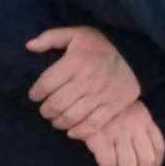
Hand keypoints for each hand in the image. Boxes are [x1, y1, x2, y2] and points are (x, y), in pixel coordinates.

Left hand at [25, 25, 139, 135]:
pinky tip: (71, 131)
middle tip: (44, 110)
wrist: (134, 53)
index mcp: (74, 62)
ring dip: (58, 122)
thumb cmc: (99, 45)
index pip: (46, 84)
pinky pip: (92, 125)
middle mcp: (86, 80)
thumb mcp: (75, 34)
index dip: (36, 93)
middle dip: (45, 110)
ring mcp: (100, 95)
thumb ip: (50, 38)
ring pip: (71, 117)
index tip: (34, 96)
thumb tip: (29, 45)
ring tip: (55, 120)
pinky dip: (79, 131)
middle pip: (56, 104)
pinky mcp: (113, 106)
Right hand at [83, 100, 164, 165]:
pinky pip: (108, 164)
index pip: (158, 148)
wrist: (83, 93)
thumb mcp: (129, 111)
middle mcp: (135, 126)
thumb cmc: (106, 107)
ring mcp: (118, 132)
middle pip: (145, 162)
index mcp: (144, 119)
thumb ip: (140, 130)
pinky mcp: (100, 137)